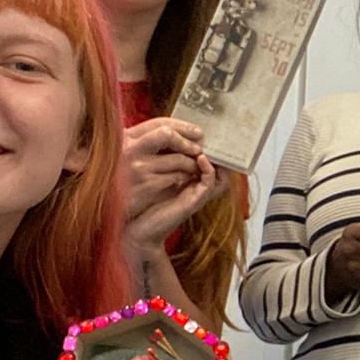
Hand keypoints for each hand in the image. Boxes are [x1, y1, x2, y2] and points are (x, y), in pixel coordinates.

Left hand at [124, 118, 229, 247]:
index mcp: (191, 179)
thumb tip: (164, 135)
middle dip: (219, 149)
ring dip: (216, 157)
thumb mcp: (154, 175)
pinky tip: (200, 158)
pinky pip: (210, 182)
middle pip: (222, 166)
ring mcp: (198, 194)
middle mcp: (197, 186)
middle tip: (210, 133)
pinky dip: (209, 169)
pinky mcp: (195, 201)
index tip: (201, 129)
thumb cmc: (143, 202)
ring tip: (205, 143)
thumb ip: (163, 160)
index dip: (209, 145)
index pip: (211, 160)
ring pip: (221, 174)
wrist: (136, 230)